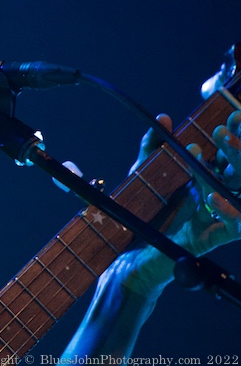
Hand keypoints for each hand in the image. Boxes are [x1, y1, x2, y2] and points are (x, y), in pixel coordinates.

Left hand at [120, 111, 240, 294]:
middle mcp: (218, 196)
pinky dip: (228, 211)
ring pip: (239, 193)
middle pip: (239, 170)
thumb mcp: (144, 173)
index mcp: (209, 179)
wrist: (135, 251)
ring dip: (236, 166)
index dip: (236, 134)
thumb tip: (163, 119)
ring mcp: (219, 217)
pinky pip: (232, 227)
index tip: (234, 114)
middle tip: (226, 126)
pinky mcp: (212, 237)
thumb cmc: (145, 211)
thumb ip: (152, 147)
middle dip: (237, 146)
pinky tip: (211, 195)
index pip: (229, 155)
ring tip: (218, 144)